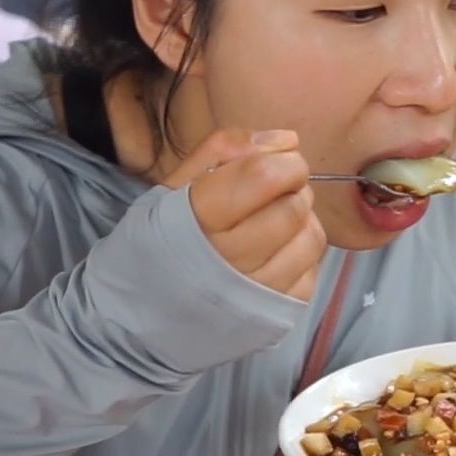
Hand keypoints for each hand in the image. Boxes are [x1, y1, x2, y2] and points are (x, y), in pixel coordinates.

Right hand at [167, 129, 325, 300]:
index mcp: (198, 217)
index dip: (285, 161)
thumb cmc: (162, 239)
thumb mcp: (175, 185)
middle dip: (293, 190)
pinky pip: (313, 270)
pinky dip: (301, 254)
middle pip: (293, 207)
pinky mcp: (278, 312)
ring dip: (301, 221)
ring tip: (274, 222)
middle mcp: (230, 258)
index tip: (278, 163)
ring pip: (311, 238)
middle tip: (273, 194)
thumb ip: (225, 150)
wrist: (142, 314)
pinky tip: (276, 253)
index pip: (266, 175)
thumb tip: (287, 141)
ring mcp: (256, 290)